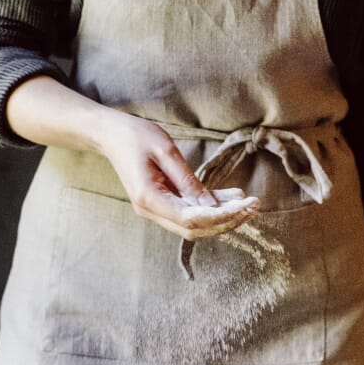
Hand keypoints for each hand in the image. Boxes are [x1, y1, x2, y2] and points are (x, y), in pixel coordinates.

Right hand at [98, 112, 258, 239]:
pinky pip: (189, 212)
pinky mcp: (162, 203)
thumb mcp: (165, 150)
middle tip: (253, 206)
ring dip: (222, 217)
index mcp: (149, 198)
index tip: (244, 204)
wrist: (110, 135)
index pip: (190, 219)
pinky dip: (211, 208)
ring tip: (249, 204)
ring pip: (194, 225)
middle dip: (226, 221)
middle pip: (194, 229)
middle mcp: (151, 210)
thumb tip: (211, 206)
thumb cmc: (135, 136)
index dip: (220, 216)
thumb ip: (188, 180)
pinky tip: (233, 197)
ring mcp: (156, 209)